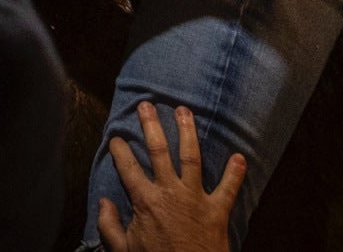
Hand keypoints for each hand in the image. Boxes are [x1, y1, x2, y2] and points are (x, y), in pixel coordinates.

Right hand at [95, 102, 244, 251]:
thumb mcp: (123, 250)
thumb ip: (109, 226)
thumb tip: (102, 202)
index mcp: (146, 201)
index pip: (128, 167)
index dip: (119, 149)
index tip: (115, 136)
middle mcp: (170, 193)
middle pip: (159, 151)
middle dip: (151, 126)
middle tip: (146, 105)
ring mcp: (195, 199)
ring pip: (190, 157)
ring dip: (187, 132)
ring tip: (184, 111)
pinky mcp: (216, 211)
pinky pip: (228, 189)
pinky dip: (235, 174)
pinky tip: (239, 157)